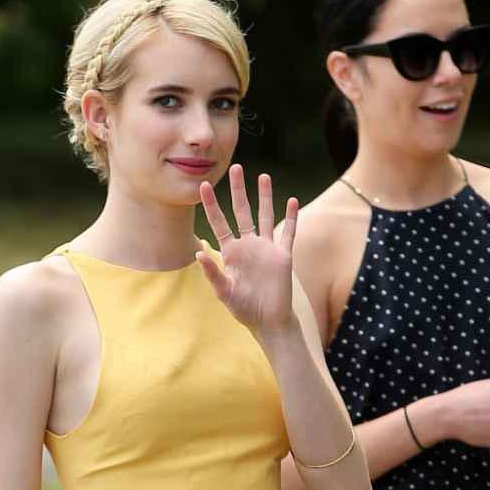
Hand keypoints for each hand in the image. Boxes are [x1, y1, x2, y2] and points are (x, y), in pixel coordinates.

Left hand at [196, 164, 298, 332]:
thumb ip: (213, 273)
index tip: (203, 185)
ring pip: (265, 216)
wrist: (269, 322)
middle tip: (235, 168)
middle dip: (238, 190)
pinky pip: (288, 233)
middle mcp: (248, 246)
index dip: (212, 205)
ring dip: (264, 197)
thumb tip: (198, 253)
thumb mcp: (224, 293)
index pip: (219, 223)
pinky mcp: (283, 256)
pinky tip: (291, 200)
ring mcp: (266, 249)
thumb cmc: (245, 309)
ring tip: (262, 176)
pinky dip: (291, 217)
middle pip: (242, 211)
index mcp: (231, 253)